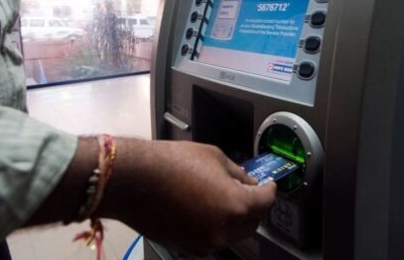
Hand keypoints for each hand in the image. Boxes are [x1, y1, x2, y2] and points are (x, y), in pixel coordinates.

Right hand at [99, 139, 276, 255]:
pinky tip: (205, 209)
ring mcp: (205, 242)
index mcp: (236, 205)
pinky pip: (212, 239)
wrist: (133, 180)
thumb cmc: (170, 164)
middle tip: (248, 190)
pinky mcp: (187, 247)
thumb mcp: (214, 156)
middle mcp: (223, 230)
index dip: (270, 189)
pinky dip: (215, 227)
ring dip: (234, 219)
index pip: (266, 201)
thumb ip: (236, 172)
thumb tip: (246, 180)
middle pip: (253, 223)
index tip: (268, 184)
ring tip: (222, 198)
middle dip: (254, 206)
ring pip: (232, 234)